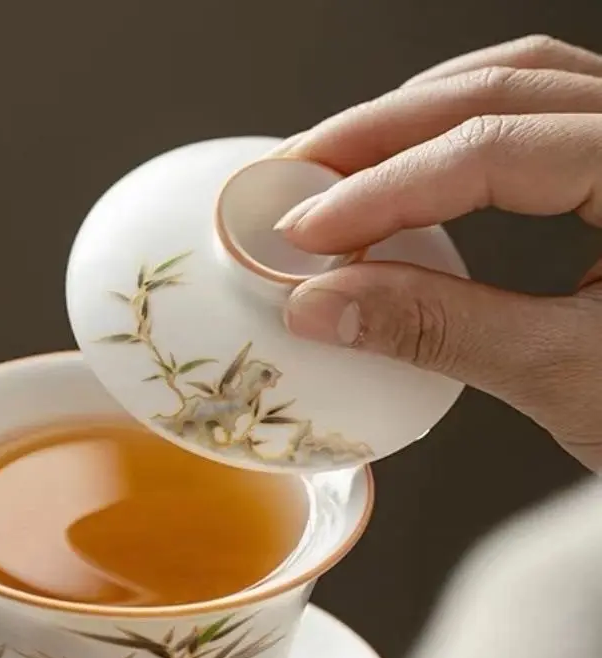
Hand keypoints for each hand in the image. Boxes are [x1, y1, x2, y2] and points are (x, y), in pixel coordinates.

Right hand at [273, 35, 601, 469]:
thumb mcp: (562, 376)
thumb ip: (439, 331)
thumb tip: (322, 306)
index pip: (496, 150)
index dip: (384, 190)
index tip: (303, 231)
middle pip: (503, 87)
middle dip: (382, 132)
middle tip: (295, 176)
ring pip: (523, 82)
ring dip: (417, 115)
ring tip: (336, 163)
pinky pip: (541, 109)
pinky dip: (460, 126)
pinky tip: (408, 161)